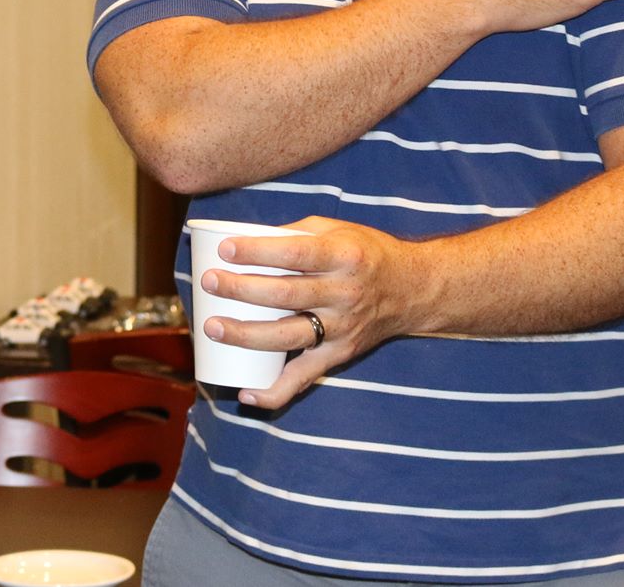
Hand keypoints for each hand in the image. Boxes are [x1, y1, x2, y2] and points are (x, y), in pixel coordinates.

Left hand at [199, 217, 416, 408]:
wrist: (414, 289)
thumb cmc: (366, 253)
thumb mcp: (337, 229)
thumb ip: (295, 232)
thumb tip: (243, 237)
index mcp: (344, 256)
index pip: (295, 253)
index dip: (258, 251)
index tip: (224, 249)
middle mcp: (345, 293)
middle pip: (286, 295)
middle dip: (242, 290)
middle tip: (209, 282)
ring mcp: (343, 328)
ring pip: (289, 336)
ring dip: (247, 334)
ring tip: (212, 327)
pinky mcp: (340, 354)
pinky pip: (305, 378)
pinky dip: (275, 391)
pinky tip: (246, 392)